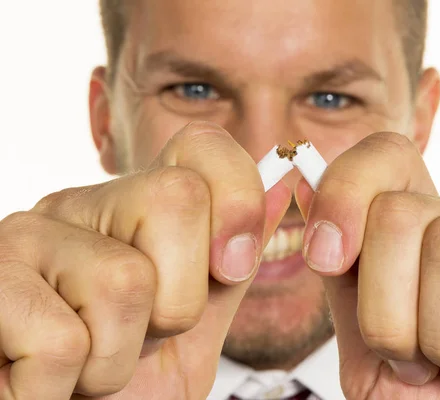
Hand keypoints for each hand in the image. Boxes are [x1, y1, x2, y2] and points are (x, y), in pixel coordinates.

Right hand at [0, 122, 290, 399]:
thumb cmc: (131, 383)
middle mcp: (79, 204)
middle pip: (177, 197)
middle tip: (139, 335)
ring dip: (118, 358)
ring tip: (87, 364)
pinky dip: (62, 388)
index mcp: (135, 207)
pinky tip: (43, 382)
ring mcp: (24, 237)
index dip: (238, 201)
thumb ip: (236, 258)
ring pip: (126, 279)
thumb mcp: (200, 322)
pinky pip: (62, 342)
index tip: (230, 270)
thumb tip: (285, 186)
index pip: (203, 145)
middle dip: (178, 301)